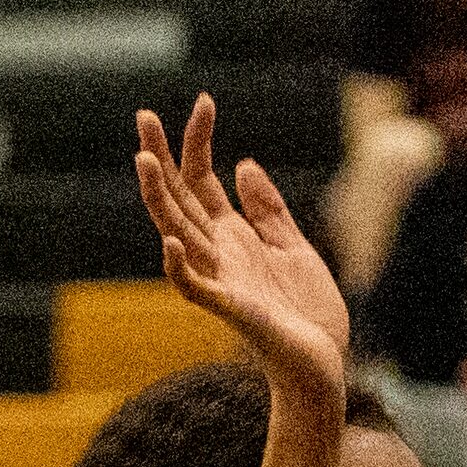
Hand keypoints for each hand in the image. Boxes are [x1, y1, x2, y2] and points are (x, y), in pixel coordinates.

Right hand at [136, 95, 348, 399]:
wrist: (322, 366)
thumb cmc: (308, 314)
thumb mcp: (294, 248)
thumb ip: (268, 210)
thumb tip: (242, 164)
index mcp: (233, 236)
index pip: (201, 180)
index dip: (198, 141)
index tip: (203, 101)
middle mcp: (219, 254)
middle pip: (179, 198)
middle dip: (160, 158)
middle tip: (144, 116)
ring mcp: (221, 281)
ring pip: (177, 234)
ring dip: (159, 199)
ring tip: (143, 160)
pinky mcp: (232, 310)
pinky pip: (195, 288)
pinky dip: (180, 267)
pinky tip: (172, 241)